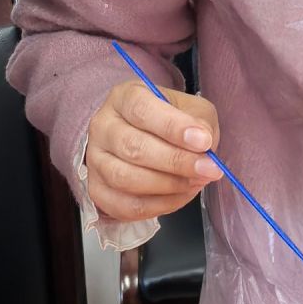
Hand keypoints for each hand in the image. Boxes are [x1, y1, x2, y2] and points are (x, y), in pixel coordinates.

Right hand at [84, 76, 220, 223]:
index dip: (173, 127)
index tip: (203, 141)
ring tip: (196, 182)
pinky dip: (158, 205)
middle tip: (208, 169)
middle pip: (133, 147)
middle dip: (176, 162)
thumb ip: (200, 123)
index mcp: (124, 98)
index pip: (142, 110)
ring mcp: (95, 160)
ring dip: (168, 186)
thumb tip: (203, 145)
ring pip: (126, 179)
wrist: (146, 141)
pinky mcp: (97, 190)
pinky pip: (126, 205)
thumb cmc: (169, 123)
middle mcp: (103, 126)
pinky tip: (180, 196)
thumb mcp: (191, 110)